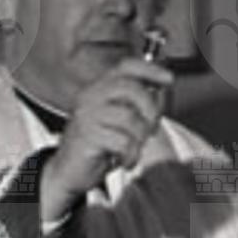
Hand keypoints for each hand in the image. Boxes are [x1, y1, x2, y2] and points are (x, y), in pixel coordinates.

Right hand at [41, 59, 173, 214]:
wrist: (68, 171)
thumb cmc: (97, 146)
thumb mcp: (119, 120)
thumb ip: (138, 105)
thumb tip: (161, 93)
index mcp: (100, 88)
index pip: (126, 66)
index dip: (150, 69)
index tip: (169, 79)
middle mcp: (91, 96)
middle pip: (132, 88)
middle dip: (150, 109)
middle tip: (151, 129)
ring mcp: (87, 114)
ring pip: (130, 117)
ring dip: (140, 138)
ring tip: (133, 149)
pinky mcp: (87, 135)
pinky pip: (123, 141)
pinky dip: (131, 155)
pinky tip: (126, 160)